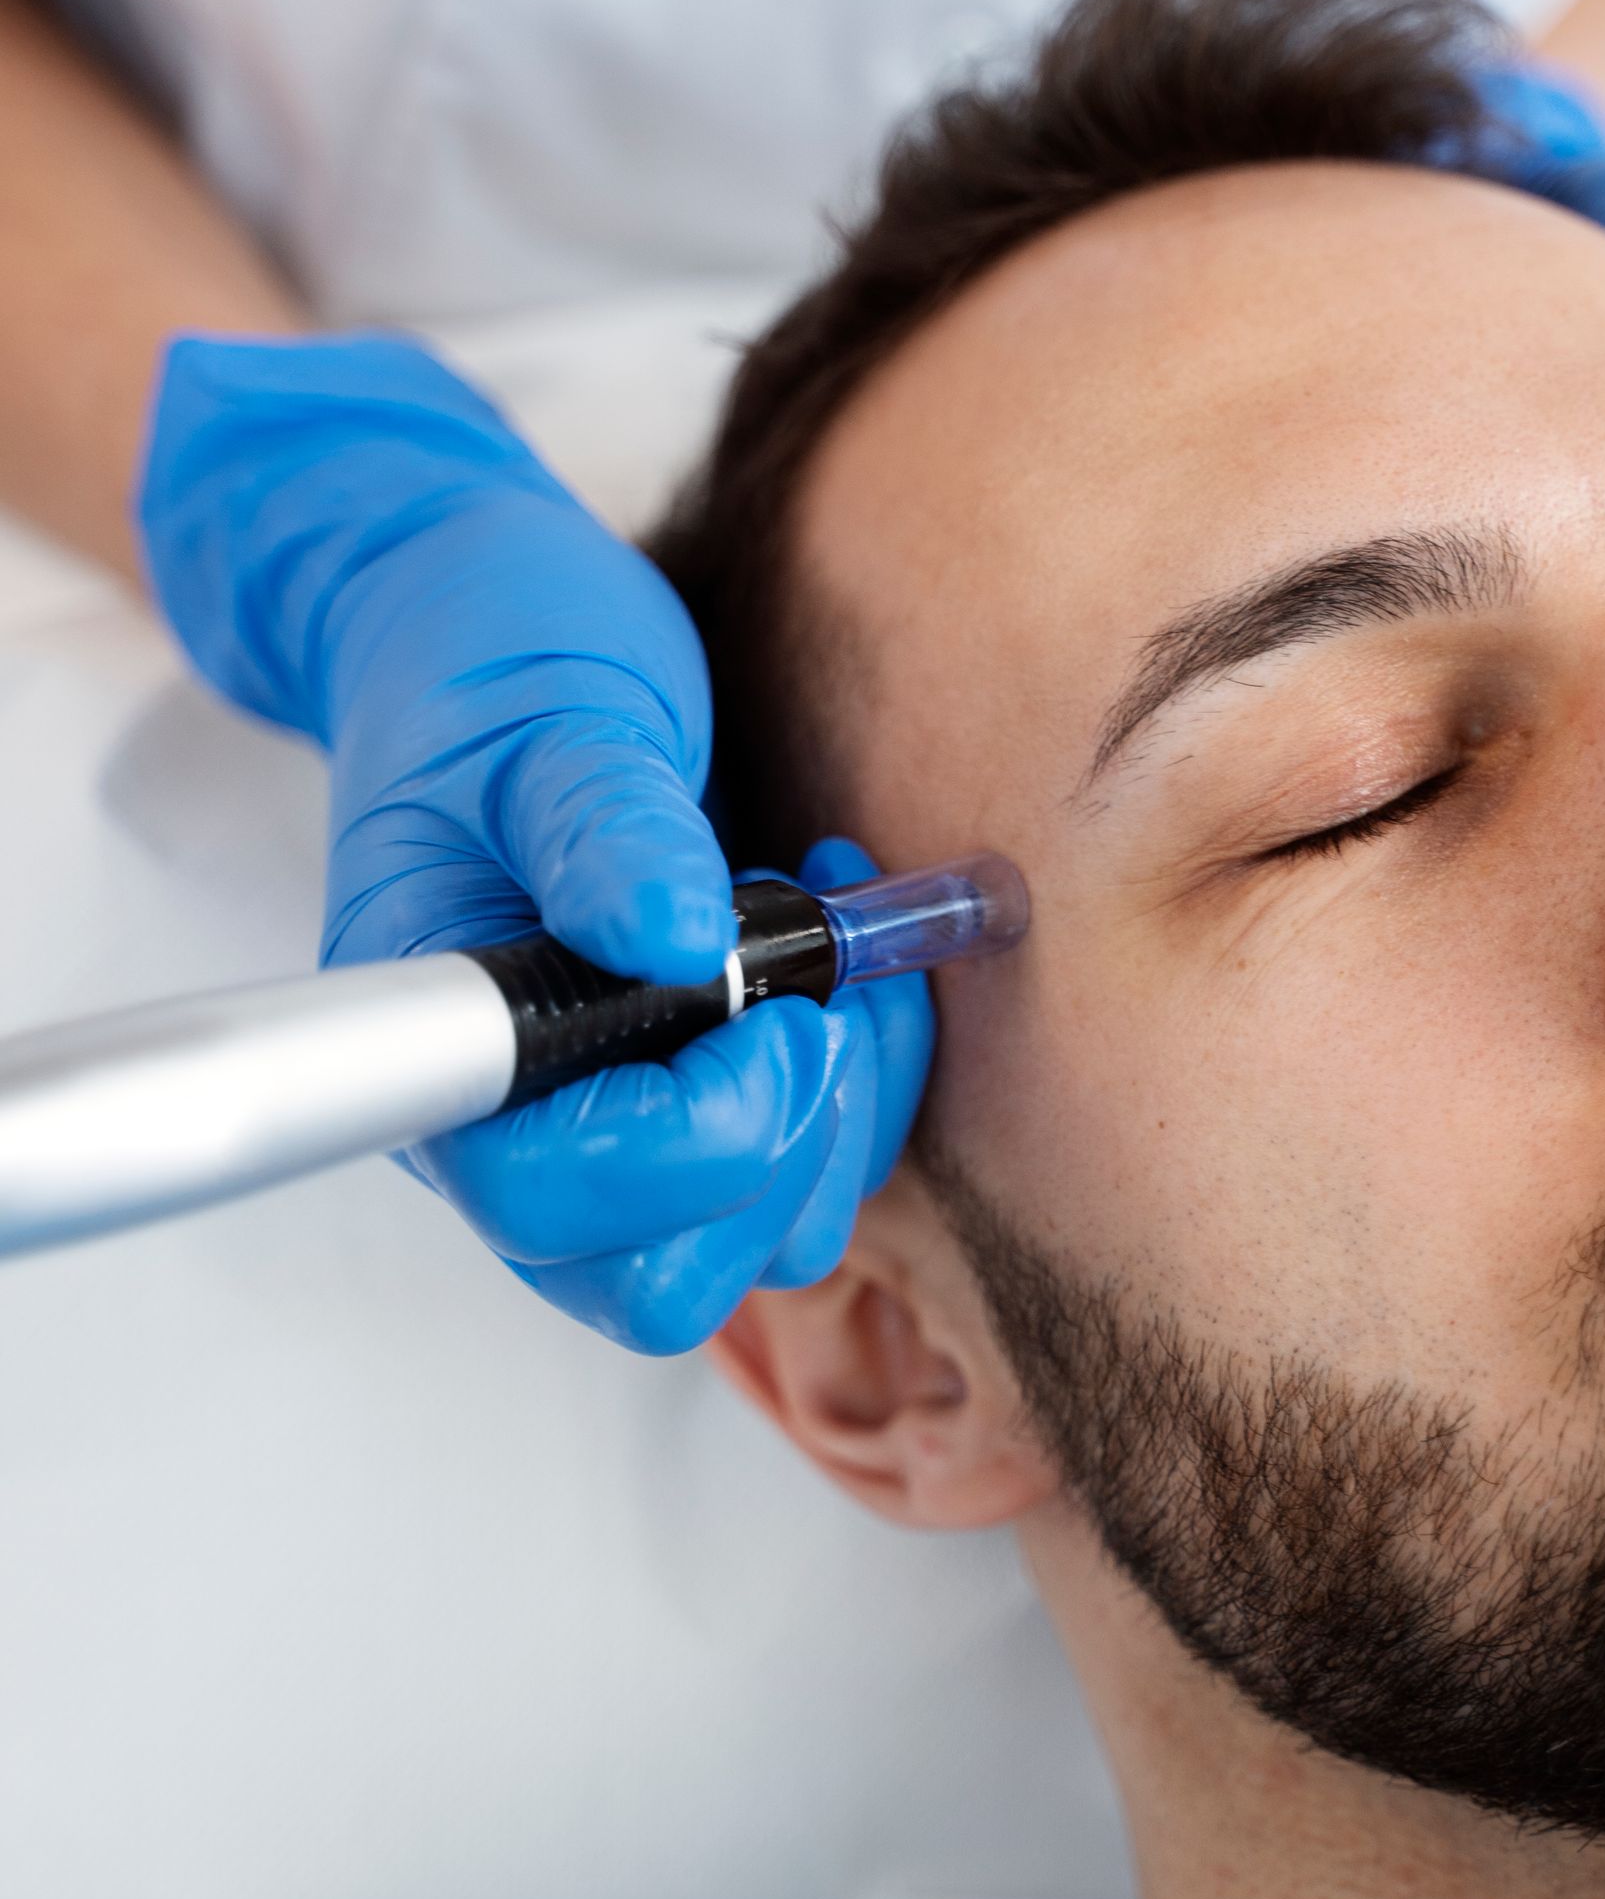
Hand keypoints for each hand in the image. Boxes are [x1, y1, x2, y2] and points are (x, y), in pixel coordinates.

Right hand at [139, 333, 931, 1348]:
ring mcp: (604, 1119)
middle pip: (658, 1277)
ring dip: (845, 1108)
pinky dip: (863, 1078)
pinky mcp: (687, 1096)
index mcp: (447, 1038)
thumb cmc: (487, 657)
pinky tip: (848, 957)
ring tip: (844, 942)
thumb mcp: (555, 708)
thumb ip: (605, 824)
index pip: (545, 1196)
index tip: (773, 1006)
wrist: (483, 621)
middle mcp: (514, 1117)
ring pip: (756, 1241)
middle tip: (824, 993)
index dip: (686, 1143)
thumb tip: (678, 938)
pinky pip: (804, 1167)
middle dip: (788, 1147)